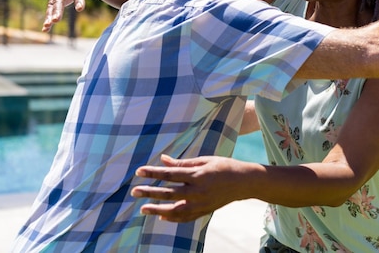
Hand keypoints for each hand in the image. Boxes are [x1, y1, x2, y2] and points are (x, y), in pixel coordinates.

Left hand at [131, 154, 249, 221]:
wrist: (244, 183)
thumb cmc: (224, 166)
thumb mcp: (204, 160)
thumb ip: (182, 162)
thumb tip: (162, 159)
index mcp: (198, 175)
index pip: (170, 174)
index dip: (153, 173)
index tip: (138, 172)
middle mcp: (198, 192)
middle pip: (169, 193)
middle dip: (150, 192)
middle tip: (134, 191)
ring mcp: (201, 204)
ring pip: (174, 210)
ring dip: (157, 209)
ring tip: (142, 208)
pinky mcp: (204, 211)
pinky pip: (185, 218)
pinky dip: (172, 218)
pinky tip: (161, 215)